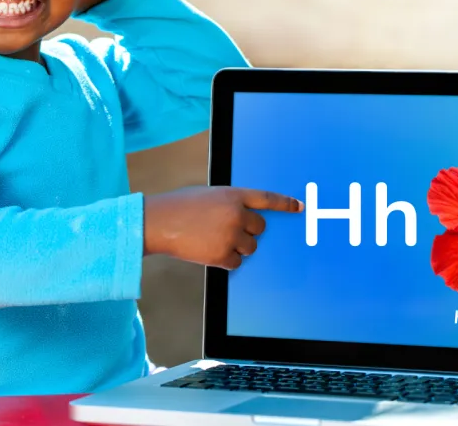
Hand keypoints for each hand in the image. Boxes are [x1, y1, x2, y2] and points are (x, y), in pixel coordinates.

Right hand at [143, 186, 304, 269]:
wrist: (158, 222)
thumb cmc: (179, 207)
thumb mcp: (208, 195)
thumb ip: (229, 203)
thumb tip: (244, 218)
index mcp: (233, 195)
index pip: (267, 199)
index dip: (285, 203)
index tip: (299, 207)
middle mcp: (236, 214)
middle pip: (260, 228)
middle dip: (248, 231)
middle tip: (228, 231)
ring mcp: (231, 235)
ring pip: (250, 247)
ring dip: (238, 247)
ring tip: (214, 239)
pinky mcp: (222, 254)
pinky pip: (237, 262)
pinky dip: (226, 260)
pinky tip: (209, 251)